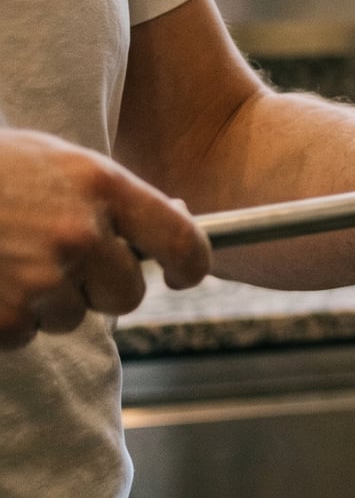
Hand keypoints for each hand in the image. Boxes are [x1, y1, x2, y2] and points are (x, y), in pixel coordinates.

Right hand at [0, 130, 210, 348]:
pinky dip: (6, 318)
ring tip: (10, 258)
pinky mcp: (1, 315)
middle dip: (104, 287)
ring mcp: (39, 278)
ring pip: (72, 318)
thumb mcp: (62, 163)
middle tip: (66, 262)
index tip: (184, 275)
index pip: (181, 241)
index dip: (192, 265)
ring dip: (48, 300)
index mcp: (102, 187)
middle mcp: (79, 234)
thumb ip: (115, 197)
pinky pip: (23, 334)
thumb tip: (174, 224)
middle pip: (128, 294)